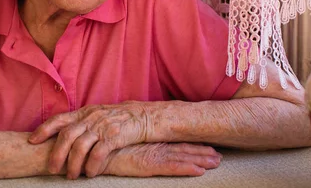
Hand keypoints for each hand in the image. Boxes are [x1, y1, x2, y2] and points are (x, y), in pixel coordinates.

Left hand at [28, 102, 154, 178]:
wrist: (143, 116)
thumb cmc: (117, 119)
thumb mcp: (96, 115)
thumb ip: (81, 123)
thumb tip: (62, 136)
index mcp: (84, 113)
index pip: (59, 119)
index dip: (44, 129)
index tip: (32, 140)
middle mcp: (90, 118)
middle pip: (66, 135)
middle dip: (56, 154)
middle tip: (52, 169)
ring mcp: (102, 127)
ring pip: (80, 147)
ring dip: (73, 164)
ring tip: (71, 176)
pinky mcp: (114, 136)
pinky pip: (98, 153)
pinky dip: (92, 166)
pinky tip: (90, 174)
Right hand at [102, 143, 221, 177]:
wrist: (89, 149)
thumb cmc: (103, 147)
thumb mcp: (120, 143)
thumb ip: (132, 142)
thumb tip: (139, 141)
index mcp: (148, 140)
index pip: (174, 142)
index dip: (191, 143)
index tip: (208, 144)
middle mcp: (152, 145)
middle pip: (182, 148)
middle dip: (202, 152)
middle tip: (220, 156)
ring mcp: (150, 154)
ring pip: (181, 157)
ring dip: (200, 159)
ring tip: (216, 162)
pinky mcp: (146, 164)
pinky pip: (169, 167)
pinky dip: (185, 168)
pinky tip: (199, 170)